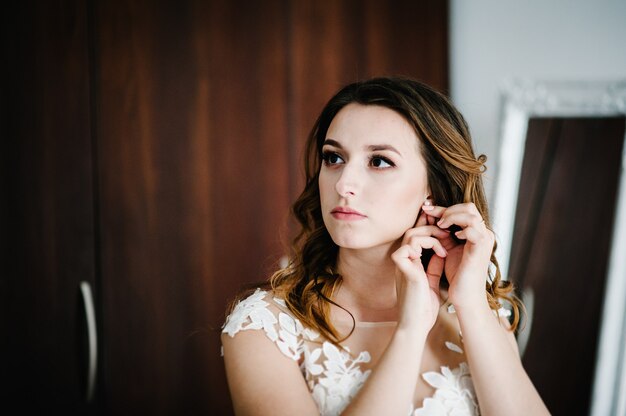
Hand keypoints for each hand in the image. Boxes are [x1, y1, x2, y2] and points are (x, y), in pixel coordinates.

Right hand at [391, 211, 448, 331]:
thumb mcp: (431, 281)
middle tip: (447, 234)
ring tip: (445, 245)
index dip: (428, 228)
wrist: (416, 325)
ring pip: (411, 236)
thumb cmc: (423, 308)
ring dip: (431, 236)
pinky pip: (408, 248)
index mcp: (409, 263)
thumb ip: (433, 266)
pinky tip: (441, 254)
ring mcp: (403, 265)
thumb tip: (442, 252)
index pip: (415, 237)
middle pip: (412, 231)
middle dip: (431, 228)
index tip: (446, 232)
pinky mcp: (405, 270)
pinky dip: (426, 246)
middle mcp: (404, 262)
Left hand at [422, 203, 493, 309]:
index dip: (444, 207)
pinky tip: (451, 235)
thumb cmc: (458, 275)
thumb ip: (444, 233)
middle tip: (430, 213)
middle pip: (469, 207)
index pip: (464, 209)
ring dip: (451, 216)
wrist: (465, 296)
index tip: (427, 208)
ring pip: (471, 214)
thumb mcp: (448, 249)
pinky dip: (459, 228)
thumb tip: (432, 217)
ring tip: (439, 225)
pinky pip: (472, 229)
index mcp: (478, 233)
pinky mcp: (481, 248)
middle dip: (446, 208)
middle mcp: (485, 234)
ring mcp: (485, 240)